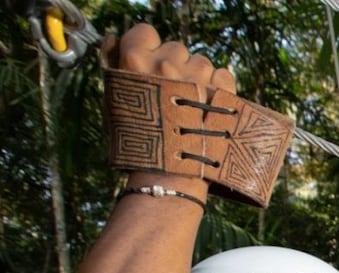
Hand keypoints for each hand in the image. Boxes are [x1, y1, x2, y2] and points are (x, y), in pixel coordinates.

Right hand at [104, 24, 237, 199]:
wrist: (169, 174)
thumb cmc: (136, 142)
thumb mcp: (115, 100)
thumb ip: (117, 68)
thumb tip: (115, 41)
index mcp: (135, 60)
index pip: (145, 32)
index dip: (148, 46)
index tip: (150, 63)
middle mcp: (167, 63)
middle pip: (176, 48)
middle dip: (176, 66)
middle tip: (173, 94)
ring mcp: (197, 76)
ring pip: (202, 62)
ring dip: (199, 78)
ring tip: (192, 108)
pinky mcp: (222, 91)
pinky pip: (223, 76)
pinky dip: (220, 88)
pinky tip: (210, 107)